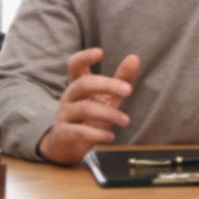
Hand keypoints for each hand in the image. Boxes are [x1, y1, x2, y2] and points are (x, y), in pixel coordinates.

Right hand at [37, 48, 141, 166]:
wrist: (69, 146)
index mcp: (78, 84)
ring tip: (126, 121)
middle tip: (128, 90)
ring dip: (109, 114)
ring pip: (85, 108)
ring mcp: (64, 114)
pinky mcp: (63, 133)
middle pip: (84, 84)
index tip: (100, 52)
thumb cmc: (92, 118)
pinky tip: (111, 137)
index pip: (75, 65)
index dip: (85, 57)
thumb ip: (121, 79)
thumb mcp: (109, 98)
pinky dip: (97, 135)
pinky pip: (80, 131)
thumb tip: (134, 58)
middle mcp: (69, 96)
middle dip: (107, 85)